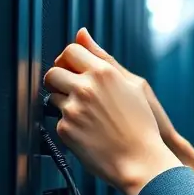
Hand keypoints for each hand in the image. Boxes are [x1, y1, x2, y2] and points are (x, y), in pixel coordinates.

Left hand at [44, 33, 181, 194]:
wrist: (141, 161)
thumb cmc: (141, 125)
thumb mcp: (132, 84)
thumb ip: (102, 57)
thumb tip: (82, 34)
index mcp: (104, 72)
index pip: (70, 51)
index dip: (70, 61)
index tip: (74, 69)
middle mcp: (86, 87)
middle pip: (54, 71)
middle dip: (60, 80)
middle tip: (73, 91)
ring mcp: (73, 109)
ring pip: (52, 96)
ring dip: (63, 102)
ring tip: (86, 115)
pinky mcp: (66, 129)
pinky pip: (58, 120)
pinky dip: (69, 124)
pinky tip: (88, 131)